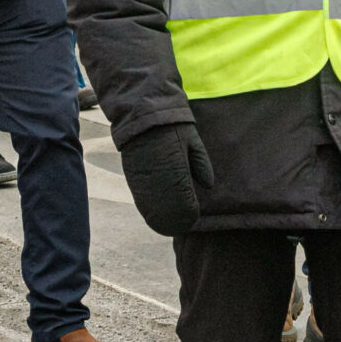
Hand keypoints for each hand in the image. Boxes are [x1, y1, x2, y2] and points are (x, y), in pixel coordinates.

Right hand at [117, 120, 210, 236]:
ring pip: (152, 208)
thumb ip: (200, 163)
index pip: (185, 202)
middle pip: (168, 210)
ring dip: (160, 219)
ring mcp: (145, 180)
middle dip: (176, 221)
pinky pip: (140, 200)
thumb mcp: (193, 140)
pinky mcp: (133, 178)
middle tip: (183, 226)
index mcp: (178, 169)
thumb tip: (208, 185)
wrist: (144, 114)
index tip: (194, 219)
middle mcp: (160, 178)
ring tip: (168, 227)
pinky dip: (147, 210)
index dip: (189, 214)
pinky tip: (153, 216)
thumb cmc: (173, 126)